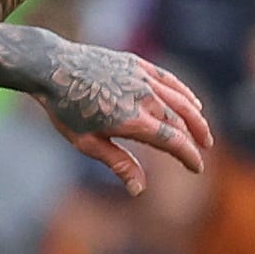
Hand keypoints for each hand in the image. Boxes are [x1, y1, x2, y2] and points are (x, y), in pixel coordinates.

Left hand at [42, 48, 213, 194]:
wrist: (51, 68)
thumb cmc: (65, 109)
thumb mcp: (87, 143)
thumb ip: (118, 163)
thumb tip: (139, 190)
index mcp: (130, 120)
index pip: (171, 140)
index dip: (188, 155)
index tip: (196, 167)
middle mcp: (141, 97)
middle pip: (179, 120)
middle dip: (195, 138)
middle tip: (202, 150)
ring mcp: (141, 78)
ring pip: (179, 99)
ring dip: (195, 116)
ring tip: (203, 131)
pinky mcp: (136, 64)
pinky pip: (168, 79)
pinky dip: (184, 92)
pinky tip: (192, 102)